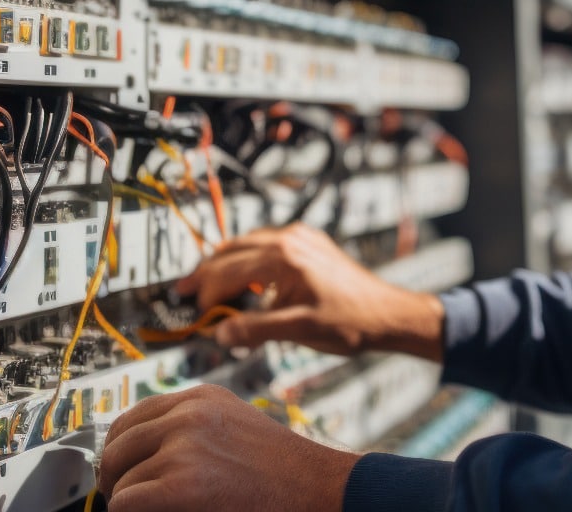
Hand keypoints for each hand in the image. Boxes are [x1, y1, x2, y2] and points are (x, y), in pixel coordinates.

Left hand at [97, 384, 359, 511]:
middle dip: (117, 478)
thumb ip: (192, 427)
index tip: (124, 472)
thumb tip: (143, 449)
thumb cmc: (282, 470)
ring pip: (119, 479)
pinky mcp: (180, 484)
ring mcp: (182, 446)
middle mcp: (187, 414)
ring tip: (160, 509)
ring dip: (131, 500)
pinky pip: (125, 503)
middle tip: (130, 501)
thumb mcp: (234, 426)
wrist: (316, 489)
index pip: (129, 418)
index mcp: (200, 397)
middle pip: (115, 446)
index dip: (121, 451)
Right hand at [176, 223, 444, 359]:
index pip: (228, 271)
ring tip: (206, 286)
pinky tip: (244, 279)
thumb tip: (219, 334)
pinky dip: (247, 261)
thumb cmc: (349, 322)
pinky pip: (266, 245)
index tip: (193, 314)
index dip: (206, 293)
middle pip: (232, 251)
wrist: (388, 313)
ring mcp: (301, 237)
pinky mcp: (310, 243)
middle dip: (206, 273)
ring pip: (247, 245)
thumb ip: (255, 330)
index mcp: (283, 257)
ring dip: (225, 264)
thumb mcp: (299, 330)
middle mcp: (289, 238)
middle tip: (183, 292)